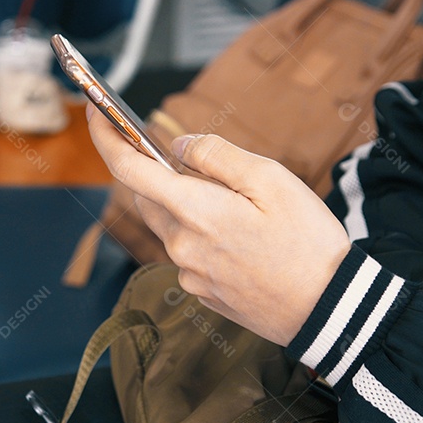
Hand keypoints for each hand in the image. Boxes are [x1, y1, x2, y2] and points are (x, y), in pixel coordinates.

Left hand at [87, 103, 350, 345]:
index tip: (95, 111)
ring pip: (169, 224)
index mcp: (194, 210)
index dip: (105, 136)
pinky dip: (202, 234)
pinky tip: (242, 238)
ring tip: (236, 204)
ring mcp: (189, 273)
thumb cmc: (308, 243)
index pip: (128, 168)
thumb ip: (217, 156)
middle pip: (148, 197)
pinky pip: (188, 252)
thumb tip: (177, 145)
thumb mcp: (271, 179)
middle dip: (157, 172)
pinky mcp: (202, 292)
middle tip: (190, 158)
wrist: (328, 310)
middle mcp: (180, 245)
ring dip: (184, 204)